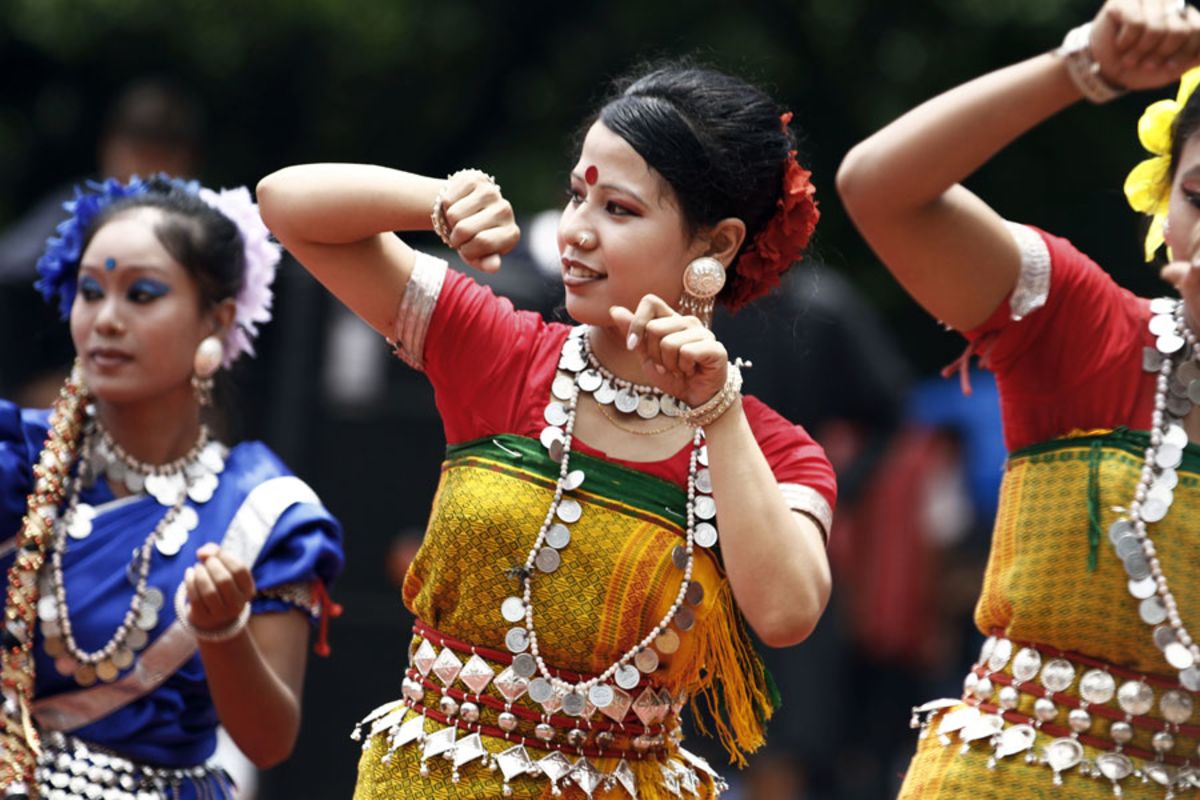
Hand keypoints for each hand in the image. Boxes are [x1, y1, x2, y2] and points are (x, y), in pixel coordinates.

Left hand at [184, 543, 255, 632]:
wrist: (212, 615)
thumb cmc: (220, 584)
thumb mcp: (224, 568)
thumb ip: (215, 553)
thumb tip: (202, 552)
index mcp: (248, 590)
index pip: (239, 570)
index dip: (225, 557)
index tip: (215, 553)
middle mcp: (237, 604)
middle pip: (224, 580)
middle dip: (211, 566)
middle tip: (205, 561)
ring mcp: (220, 614)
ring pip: (209, 591)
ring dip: (200, 574)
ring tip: (197, 567)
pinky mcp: (203, 618)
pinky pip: (195, 599)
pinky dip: (190, 582)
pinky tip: (189, 573)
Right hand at [441, 172, 519, 272]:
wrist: (468, 212)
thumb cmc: (473, 239)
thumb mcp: (479, 256)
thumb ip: (486, 263)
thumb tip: (494, 266)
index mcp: (511, 234)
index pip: (483, 242)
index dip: (467, 250)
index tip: (466, 249)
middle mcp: (506, 211)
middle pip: (465, 228)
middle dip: (455, 237)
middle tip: (459, 236)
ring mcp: (492, 193)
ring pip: (454, 214)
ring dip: (449, 221)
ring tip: (458, 221)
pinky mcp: (475, 179)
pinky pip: (448, 199)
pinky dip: (446, 206)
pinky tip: (457, 205)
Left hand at [610, 295, 727, 406]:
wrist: (695, 397)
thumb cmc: (672, 375)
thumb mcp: (646, 356)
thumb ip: (634, 333)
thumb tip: (614, 310)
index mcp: (671, 319)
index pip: (650, 302)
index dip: (636, 323)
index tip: (633, 346)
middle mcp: (688, 321)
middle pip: (654, 327)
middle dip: (653, 354)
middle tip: (666, 365)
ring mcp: (703, 333)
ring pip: (669, 343)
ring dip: (668, 364)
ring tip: (679, 369)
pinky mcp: (714, 347)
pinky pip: (686, 352)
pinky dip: (683, 368)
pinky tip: (690, 371)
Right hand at [1092, 0, 1199, 88]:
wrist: (1106, 72)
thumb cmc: (1141, 66)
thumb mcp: (1174, 67)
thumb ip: (1198, 56)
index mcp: (1184, 16)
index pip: (1197, 30)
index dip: (1183, 53)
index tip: (1167, 66)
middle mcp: (1169, 2)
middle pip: (1178, 30)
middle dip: (1159, 54)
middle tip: (1145, 63)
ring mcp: (1146, 0)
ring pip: (1156, 27)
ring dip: (1140, 51)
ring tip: (1130, 58)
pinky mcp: (1123, 1)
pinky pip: (1135, 23)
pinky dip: (1126, 41)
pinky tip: (1120, 44)